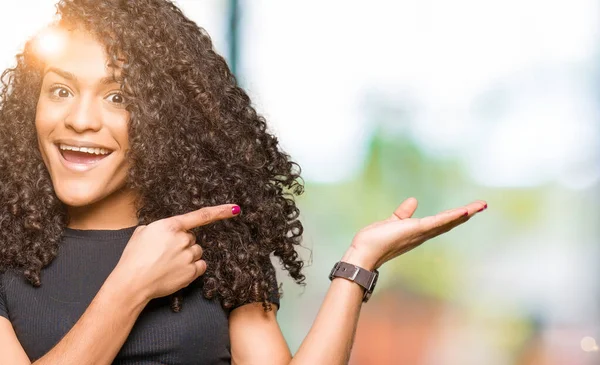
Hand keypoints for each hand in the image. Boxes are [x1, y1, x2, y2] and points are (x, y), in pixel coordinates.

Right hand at [112, 204, 240, 301]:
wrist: (131, 283)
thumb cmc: (133, 258)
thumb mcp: (142, 233)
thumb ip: (160, 227)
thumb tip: (166, 232)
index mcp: (170, 226)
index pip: (200, 215)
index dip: (220, 211)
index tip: (235, 208)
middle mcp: (182, 239)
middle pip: (192, 238)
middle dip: (183, 244)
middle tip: (165, 254)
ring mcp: (188, 256)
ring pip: (197, 252)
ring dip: (188, 256)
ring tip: (168, 264)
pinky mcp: (192, 272)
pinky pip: (200, 266)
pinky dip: (192, 268)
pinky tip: (177, 271)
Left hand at [341, 198, 486, 269]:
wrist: (364, 253)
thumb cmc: (374, 241)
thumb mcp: (392, 221)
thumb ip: (403, 213)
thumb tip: (414, 200)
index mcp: (418, 231)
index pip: (440, 222)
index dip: (455, 215)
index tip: (469, 208)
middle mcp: (423, 234)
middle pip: (449, 222)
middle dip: (466, 214)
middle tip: (482, 205)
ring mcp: (421, 233)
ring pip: (447, 222)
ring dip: (464, 213)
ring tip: (480, 205)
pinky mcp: (417, 230)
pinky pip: (438, 222)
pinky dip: (451, 217)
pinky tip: (464, 211)